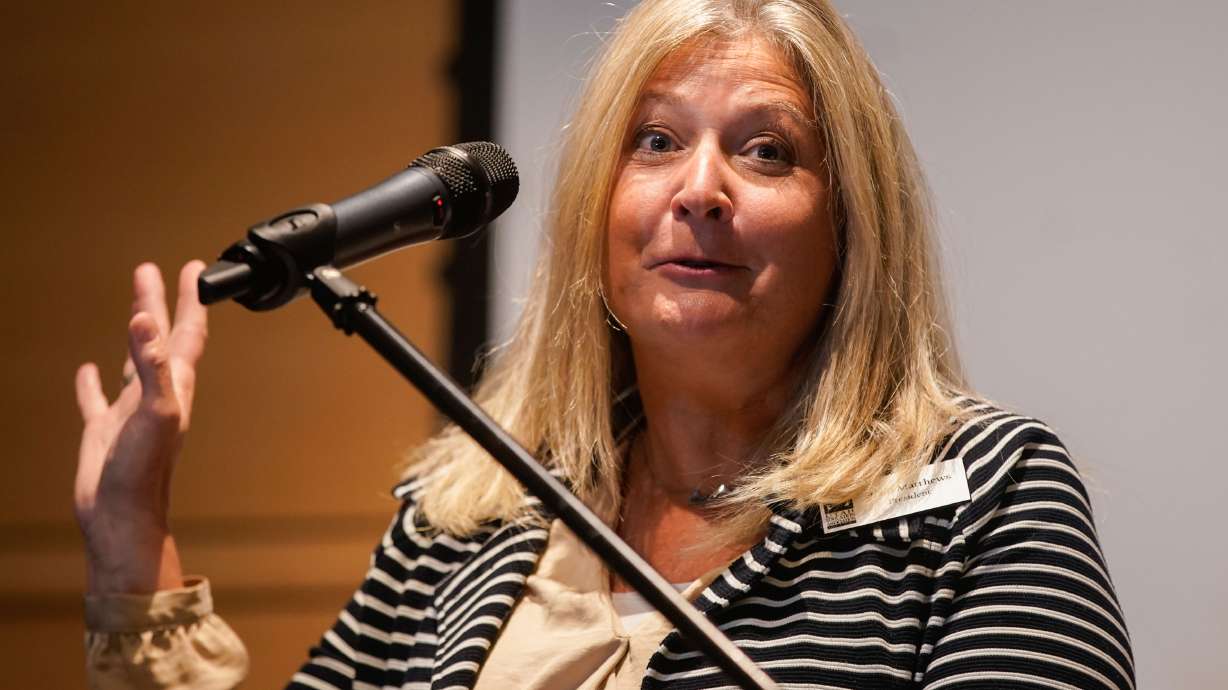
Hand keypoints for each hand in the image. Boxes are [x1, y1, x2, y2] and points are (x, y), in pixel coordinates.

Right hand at [74, 261, 207, 594]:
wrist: (122, 517)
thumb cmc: (145, 471)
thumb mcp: (154, 411)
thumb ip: (152, 365)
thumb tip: (145, 320)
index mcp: (175, 385)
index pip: (187, 332)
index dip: (191, 299)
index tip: (194, 268)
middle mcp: (156, 393)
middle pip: (159, 337)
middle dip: (158, 302)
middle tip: (152, 269)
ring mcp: (129, 411)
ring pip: (133, 361)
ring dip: (134, 333)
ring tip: (133, 307)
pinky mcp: (104, 430)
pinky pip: (97, 398)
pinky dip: (92, 382)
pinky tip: (88, 370)